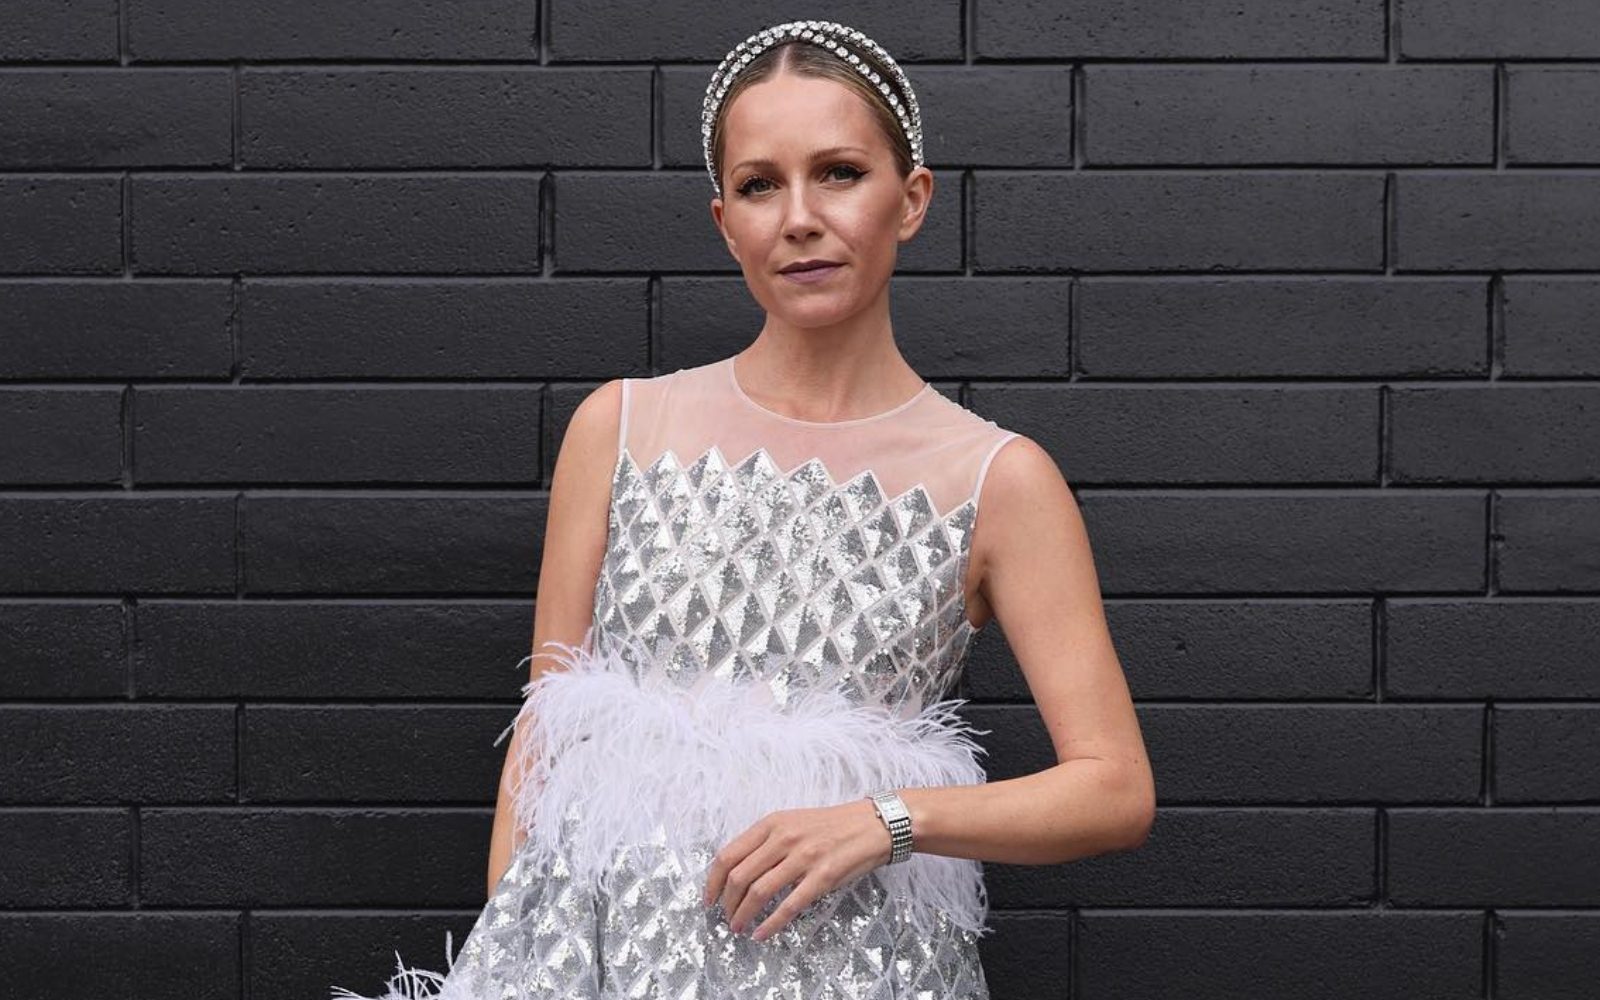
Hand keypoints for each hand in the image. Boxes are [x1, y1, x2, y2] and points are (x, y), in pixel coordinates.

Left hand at [702, 798, 894, 941]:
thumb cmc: (830, 826)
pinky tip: (762, 933)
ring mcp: (803, 857)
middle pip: (739, 876)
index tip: (709, 899)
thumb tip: (736, 870)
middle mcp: (783, 838)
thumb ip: (765, 841)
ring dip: (743, 915)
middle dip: (726, 903)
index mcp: (772, 823)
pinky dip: (771, 924)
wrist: (871, 825)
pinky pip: (788, 905)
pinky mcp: (822, 877)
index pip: (728, 855)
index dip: (713, 882)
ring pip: (759, 892)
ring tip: (739, 927)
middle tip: (725, 918)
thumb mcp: (792, 822)